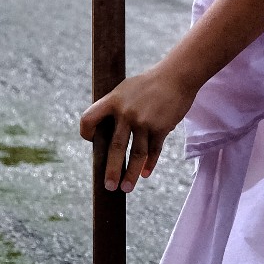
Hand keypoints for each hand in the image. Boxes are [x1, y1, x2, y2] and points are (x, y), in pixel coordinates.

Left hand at [78, 65, 197, 191]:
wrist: (176, 76)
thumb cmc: (148, 84)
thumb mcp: (125, 89)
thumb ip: (114, 107)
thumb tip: (105, 131)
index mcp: (113, 100)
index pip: (89, 119)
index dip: (86, 131)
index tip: (91, 141)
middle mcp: (127, 113)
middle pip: (116, 147)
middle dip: (112, 170)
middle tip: (108, 187)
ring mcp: (145, 121)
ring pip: (137, 154)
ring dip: (131, 174)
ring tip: (126, 188)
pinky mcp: (162, 128)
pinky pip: (154, 150)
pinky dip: (150, 164)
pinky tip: (145, 174)